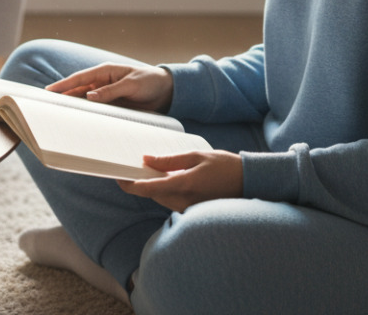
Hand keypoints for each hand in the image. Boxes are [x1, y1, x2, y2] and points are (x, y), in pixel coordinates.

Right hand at [46, 63, 173, 112]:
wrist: (166, 91)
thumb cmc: (150, 82)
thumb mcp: (132, 85)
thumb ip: (111, 90)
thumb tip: (89, 96)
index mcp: (106, 71)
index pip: (80, 78)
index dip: (63, 85)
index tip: (49, 91)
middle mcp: (102, 82)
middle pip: (78, 90)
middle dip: (62, 96)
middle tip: (45, 105)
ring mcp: (106, 94)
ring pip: (84, 101)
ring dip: (73, 106)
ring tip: (56, 115)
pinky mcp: (112, 105)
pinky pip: (96, 110)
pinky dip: (87, 114)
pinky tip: (78, 121)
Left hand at [118, 151, 242, 211]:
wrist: (249, 182)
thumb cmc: (224, 166)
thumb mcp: (196, 156)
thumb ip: (170, 160)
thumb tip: (147, 160)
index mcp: (183, 186)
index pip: (149, 189)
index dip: (130, 184)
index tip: (118, 177)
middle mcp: (183, 201)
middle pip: (152, 194)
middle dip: (139, 183)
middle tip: (129, 168)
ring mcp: (188, 208)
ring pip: (161, 198)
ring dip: (151, 186)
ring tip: (145, 170)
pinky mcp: (192, 210)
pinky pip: (171, 201)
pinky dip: (164, 190)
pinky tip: (163, 178)